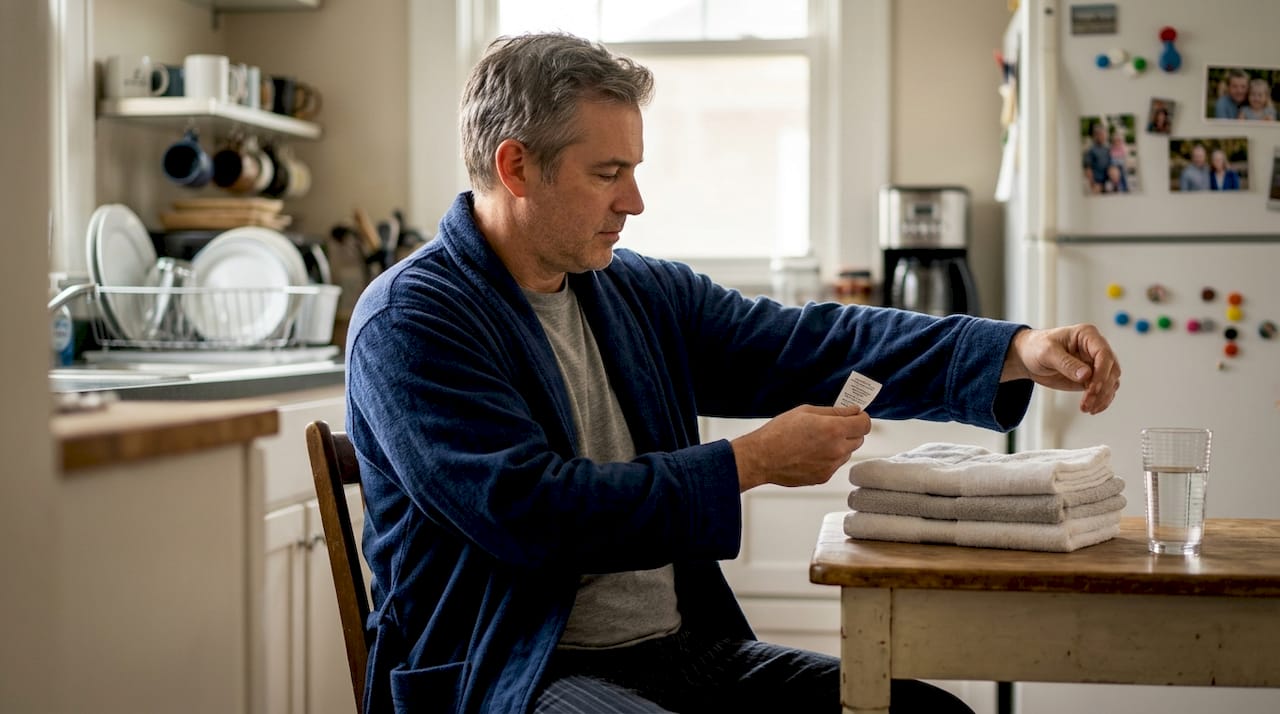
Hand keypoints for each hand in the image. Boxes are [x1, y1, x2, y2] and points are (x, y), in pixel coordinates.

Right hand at [730, 405, 870, 491]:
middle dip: (850, 431)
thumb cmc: (778, 434)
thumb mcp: (806, 412)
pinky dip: (828, 458)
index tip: (855, 416)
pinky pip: (834, 465)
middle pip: (859, 439)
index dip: (861, 417)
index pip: (865, 424)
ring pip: (847, 453)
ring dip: (840, 445)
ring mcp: (831, 466)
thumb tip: (851, 411)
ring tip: (817, 440)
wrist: (761, 458)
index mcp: (834, 429)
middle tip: (833, 426)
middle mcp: (836, 449)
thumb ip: (834, 411)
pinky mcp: (823, 477)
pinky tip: (810, 453)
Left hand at [1002, 324, 1120, 413]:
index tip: (1092, 388)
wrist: (1027, 357)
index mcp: (1087, 335)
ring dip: (1102, 397)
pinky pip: (1104, 390)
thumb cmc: (1036, 347)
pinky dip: (1101, 401)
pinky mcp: (1092, 378)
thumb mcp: (1047, 352)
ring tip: (1087, 408)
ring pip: (1111, 382)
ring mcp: (1095, 364)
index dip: (1102, 372)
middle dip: (1102, 388)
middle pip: (1111, 370)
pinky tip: (1092, 408)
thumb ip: (1066, 363)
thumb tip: (1086, 375)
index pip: (1104, 354)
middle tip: (1088, 401)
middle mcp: (1095, 349)